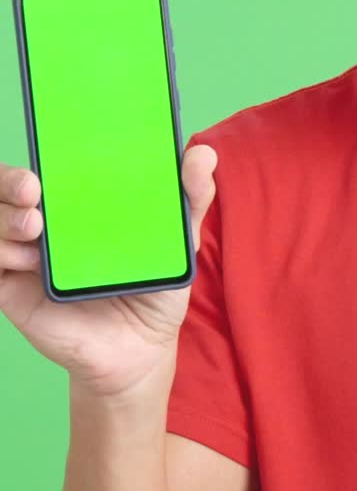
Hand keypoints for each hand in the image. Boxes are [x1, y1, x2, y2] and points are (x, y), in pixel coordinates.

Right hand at [0, 144, 217, 399]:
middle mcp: (46, 222)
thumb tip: (202, 153)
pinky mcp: (14, 289)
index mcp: (78, 201)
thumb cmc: (154, 286)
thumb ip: (190, 197)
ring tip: (35, 228)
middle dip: (9, 180)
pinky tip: (28, 261)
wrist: (141, 349)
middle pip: (8, 188)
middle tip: (32, 188)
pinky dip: (2, 254)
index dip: (41, 147)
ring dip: (5, 218)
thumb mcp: (179, 240)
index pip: (49, 163)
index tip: (52, 142)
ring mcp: (25, 254)